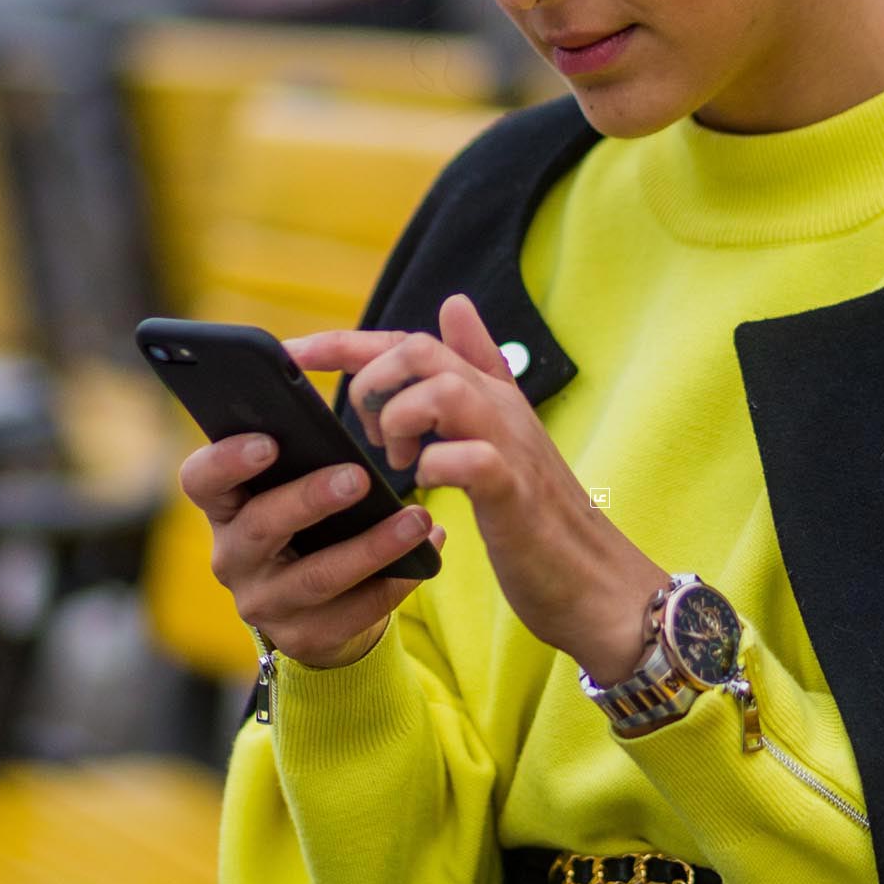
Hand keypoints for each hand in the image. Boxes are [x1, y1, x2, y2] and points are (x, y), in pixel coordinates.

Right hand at [178, 436, 444, 670]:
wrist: (317, 608)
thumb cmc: (307, 525)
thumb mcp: (289, 492)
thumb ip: (302, 460)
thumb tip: (344, 424)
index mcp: (224, 509)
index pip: (201, 480)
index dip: (226, 461)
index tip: (269, 442)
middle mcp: (233, 558)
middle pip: (262, 527)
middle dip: (311, 500)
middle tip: (359, 477)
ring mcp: (263, 604)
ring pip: (316, 577)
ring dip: (372, 547)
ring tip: (417, 520)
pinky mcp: (302, 638)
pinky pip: (354, 611)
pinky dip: (396, 581)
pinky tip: (426, 555)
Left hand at [286, 294, 666, 685]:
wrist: (593, 579)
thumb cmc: (536, 512)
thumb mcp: (499, 431)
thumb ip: (476, 368)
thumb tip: (454, 304)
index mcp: (488, 391)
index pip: (408, 342)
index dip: (344, 343)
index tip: (290, 353)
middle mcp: (499, 406)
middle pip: (421, 351)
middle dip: (373, 385)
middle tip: (370, 437)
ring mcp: (510, 445)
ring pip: (443, 391)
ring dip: (401, 420)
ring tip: (399, 461)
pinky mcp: (515, 492)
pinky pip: (470, 459)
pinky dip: (437, 469)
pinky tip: (429, 491)